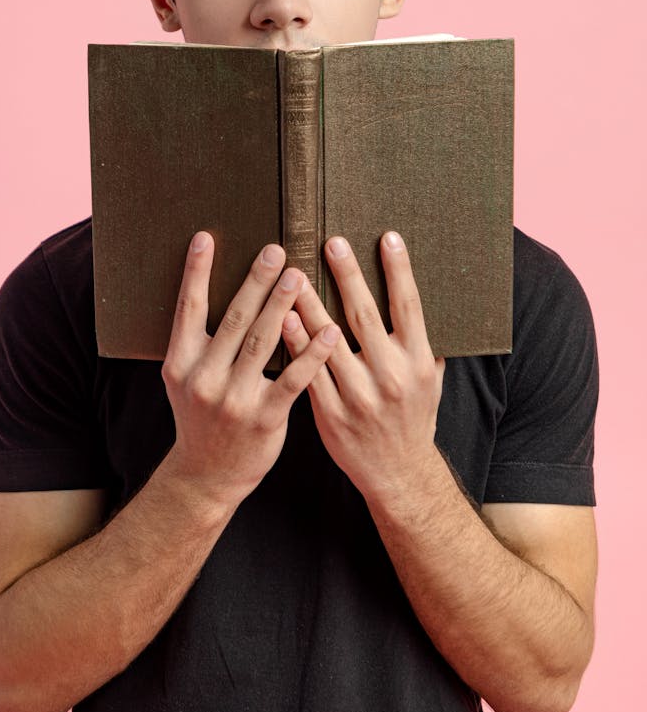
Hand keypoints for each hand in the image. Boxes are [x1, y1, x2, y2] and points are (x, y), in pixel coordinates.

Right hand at [161, 231, 340, 509]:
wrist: (206, 476)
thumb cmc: (202, 416)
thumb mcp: (185, 377)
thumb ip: (198, 340)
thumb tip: (210, 286)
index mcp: (180, 363)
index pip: (188, 308)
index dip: (196, 272)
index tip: (206, 237)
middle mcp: (203, 378)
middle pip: (234, 319)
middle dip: (255, 281)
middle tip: (275, 249)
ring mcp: (233, 400)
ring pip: (262, 342)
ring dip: (282, 306)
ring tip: (299, 276)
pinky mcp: (264, 419)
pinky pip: (293, 379)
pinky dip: (312, 353)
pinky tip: (330, 331)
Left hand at [284, 232, 444, 501]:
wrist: (399, 474)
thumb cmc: (414, 417)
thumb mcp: (430, 378)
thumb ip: (422, 340)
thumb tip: (415, 295)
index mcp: (417, 361)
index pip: (409, 306)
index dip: (398, 270)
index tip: (386, 237)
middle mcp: (391, 375)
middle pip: (365, 315)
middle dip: (347, 276)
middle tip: (331, 242)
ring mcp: (359, 395)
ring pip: (329, 340)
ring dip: (310, 304)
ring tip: (295, 273)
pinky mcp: (331, 413)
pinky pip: (309, 372)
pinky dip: (296, 344)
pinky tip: (282, 318)